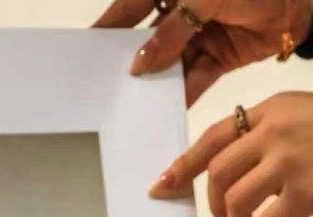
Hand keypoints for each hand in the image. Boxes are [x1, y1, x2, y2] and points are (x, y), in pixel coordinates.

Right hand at [93, 0, 312, 103]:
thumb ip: (172, 29)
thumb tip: (140, 61)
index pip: (132, 6)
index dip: (112, 26)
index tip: (90, 47)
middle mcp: (182, 6)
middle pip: (151, 37)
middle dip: (133, 60)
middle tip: (109, 86)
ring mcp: (202, 32)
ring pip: (173, 61)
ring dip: (158, 81)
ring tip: (135, 104)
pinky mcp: (222, 55)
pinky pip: (197, 76)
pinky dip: (184, 92)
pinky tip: (165, 109)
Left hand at [150, 92, 312, 216]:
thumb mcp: (301, 114)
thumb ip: (272, 134)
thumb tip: (251, 171)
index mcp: (267, 113)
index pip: (213, 138)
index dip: (184, 164)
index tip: (165, 185)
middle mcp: (269, 134)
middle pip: (218, 175)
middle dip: (212, 207)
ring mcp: (284, 163)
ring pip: (236, 203)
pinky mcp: (303, 193)